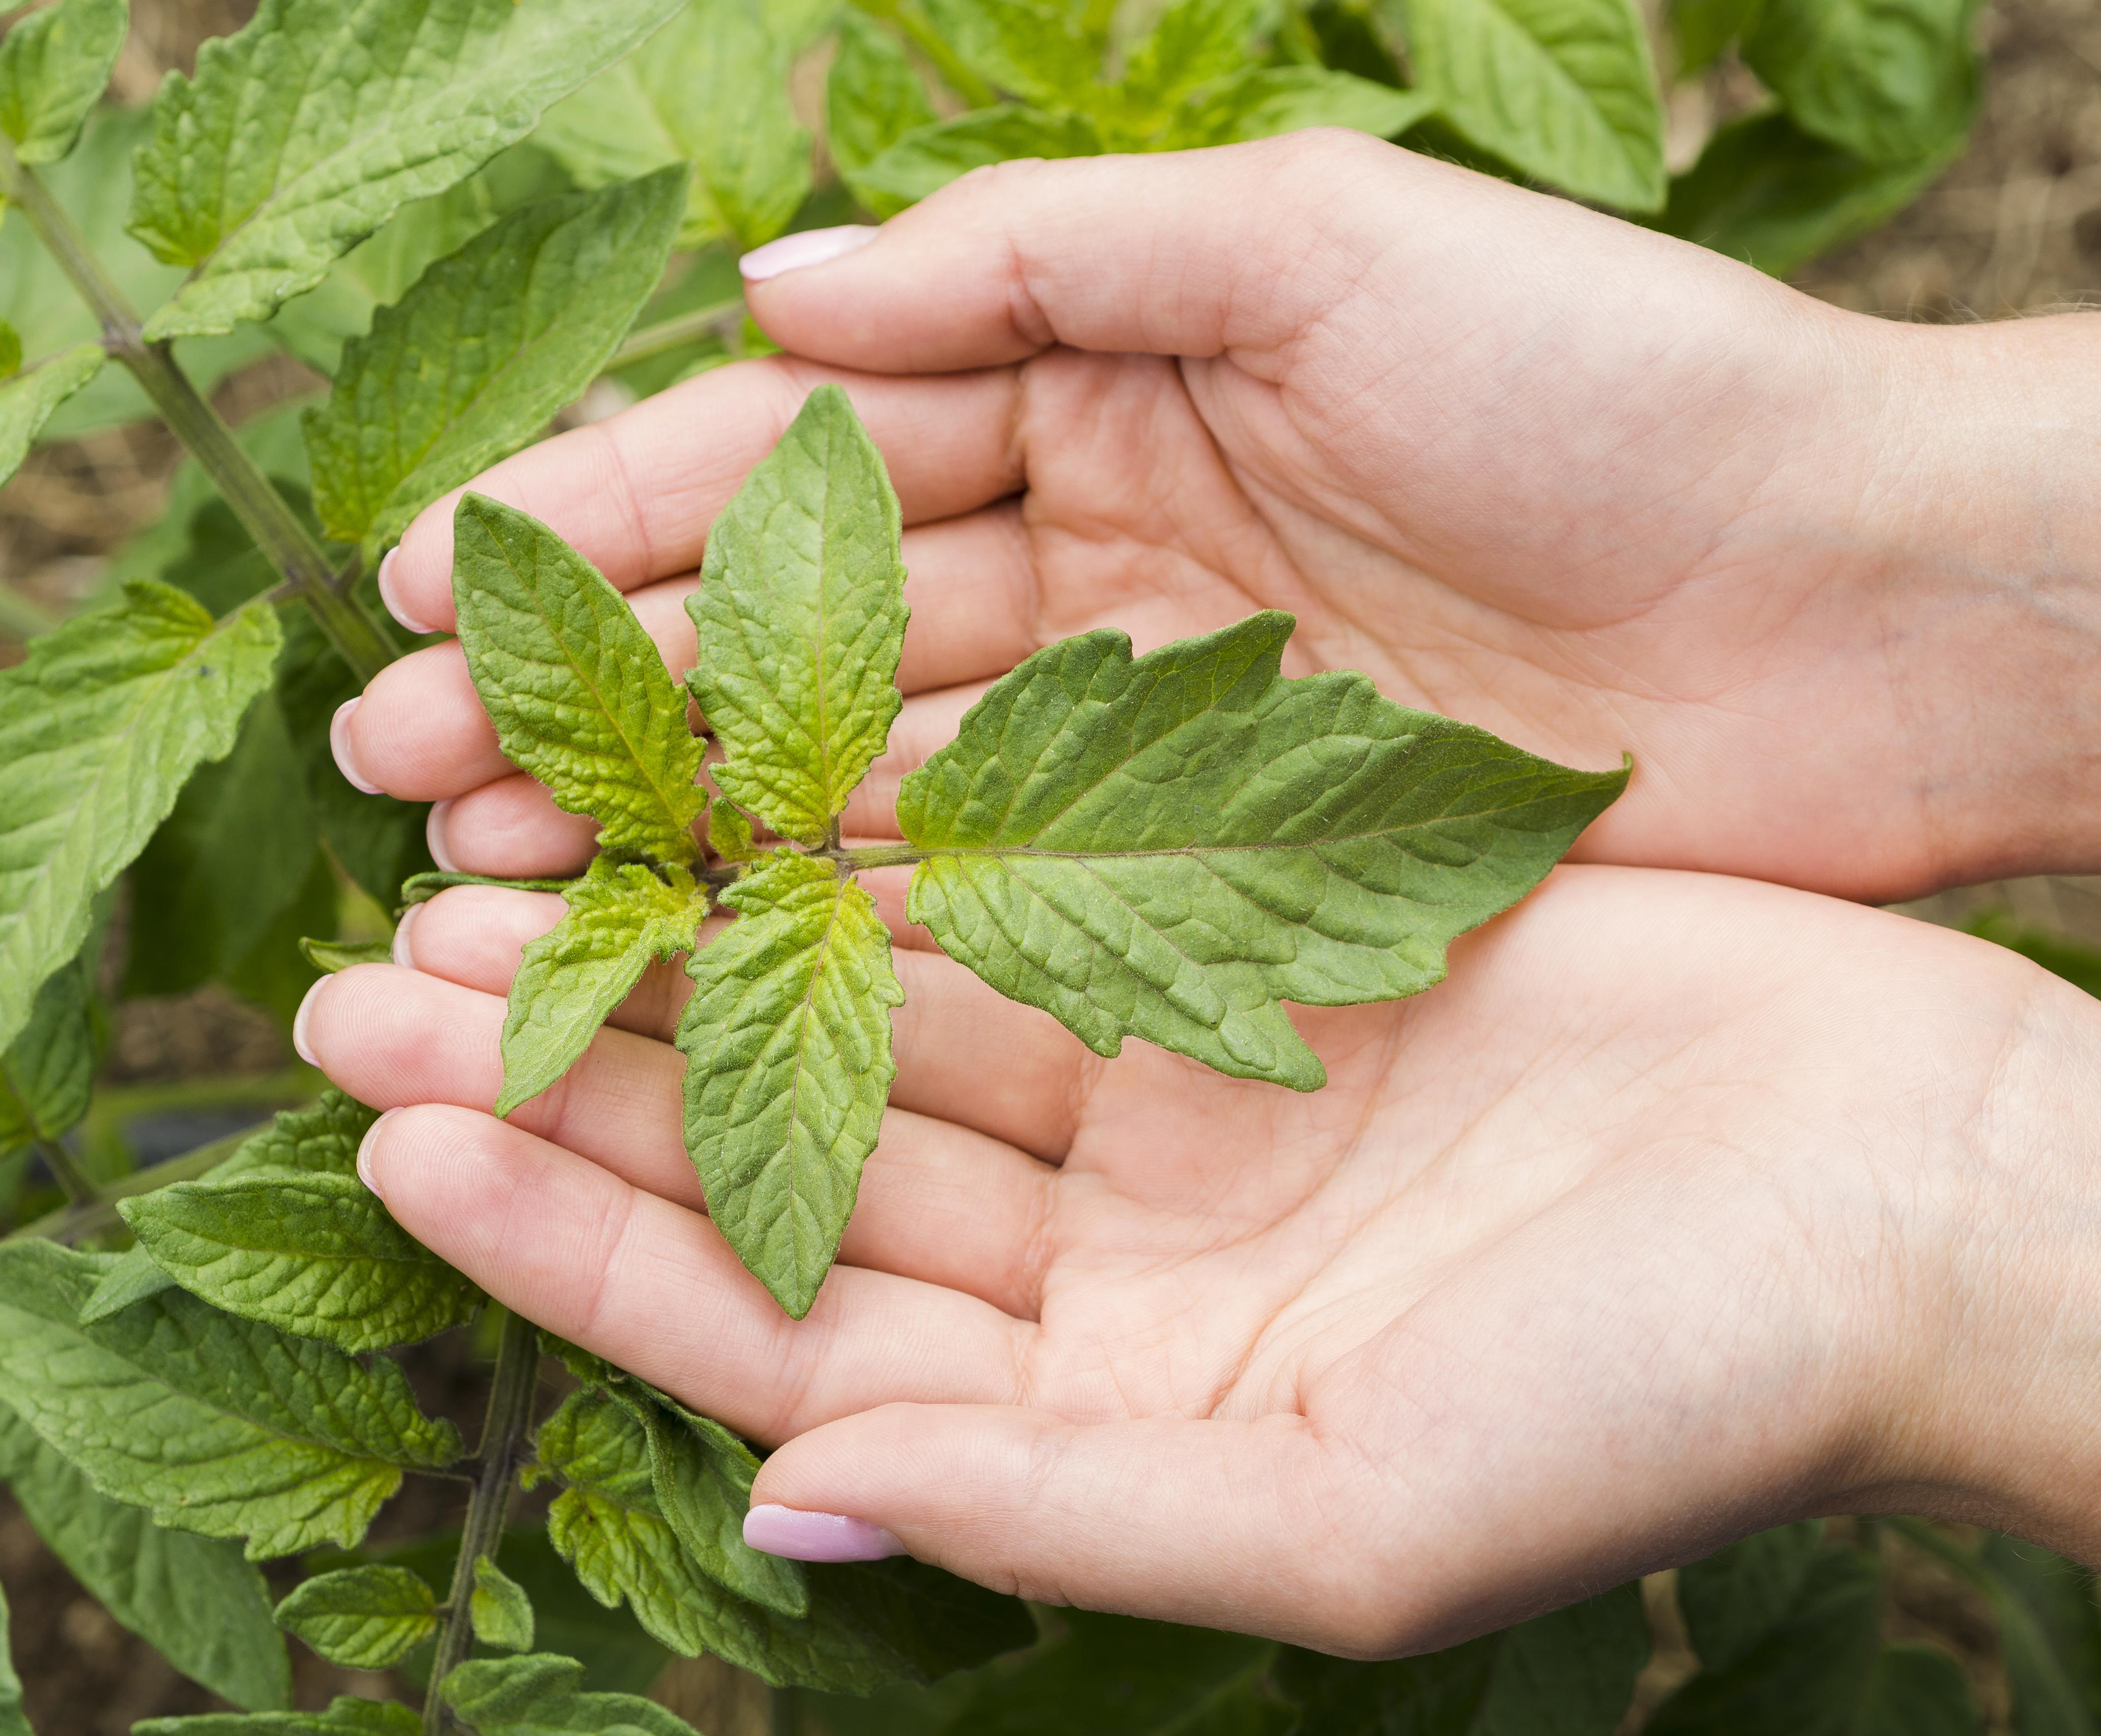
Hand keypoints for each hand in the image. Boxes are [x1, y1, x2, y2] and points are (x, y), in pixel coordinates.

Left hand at [295, 865, 2100, 1651]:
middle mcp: (1092, 1259)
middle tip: (373, 966)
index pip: (768, 1334)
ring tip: (490, 853)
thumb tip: (801, 1517)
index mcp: (1090, 1413)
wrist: (1904, 1192)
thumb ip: (1063, 1518)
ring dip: (686, 935)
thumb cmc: (1670, 1391)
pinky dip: (862, 844)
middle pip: (770, 1153)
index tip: (402, 1136)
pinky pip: (995, 895)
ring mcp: (1156, 1100)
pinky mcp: (1234, 962)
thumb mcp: (1356, 1512)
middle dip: (576, 1059)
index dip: (575, 1237)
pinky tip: (727, 785)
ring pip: (851, 1009)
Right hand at [355, 129, 2100, 903]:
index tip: (428, 584)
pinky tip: (686, 971)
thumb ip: (1043, 251)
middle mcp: (1091, 577)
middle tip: (396, 777)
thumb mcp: (1322, 239)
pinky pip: (987, 914)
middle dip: (590, 704)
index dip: (612, 520)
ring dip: (670, 840)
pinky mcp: (1215, 892)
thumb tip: (772, 280)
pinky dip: (836, 936)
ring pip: (856, 793)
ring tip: (482, 887)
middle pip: (787, 647)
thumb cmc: (1613, 391)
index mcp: (1098, 397)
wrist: (1864, 611)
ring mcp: (1143, 744)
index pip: (799, 461)